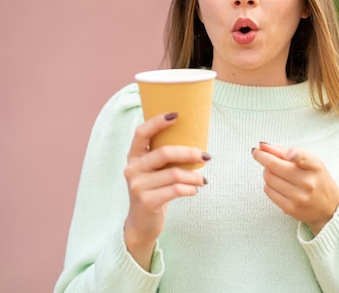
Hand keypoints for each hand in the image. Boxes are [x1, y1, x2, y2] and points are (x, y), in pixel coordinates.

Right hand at [123, 112, 208, 269]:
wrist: (142, 223)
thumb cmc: (154, 190)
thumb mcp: (153, 170)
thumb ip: (164, 156)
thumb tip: (196, 138)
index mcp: (133, 156)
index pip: (141, 133)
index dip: (157, 122)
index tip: (177, 115)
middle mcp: (132, 169)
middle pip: (164, 153)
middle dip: (189, 153)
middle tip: (206, 156)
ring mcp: (137, 186)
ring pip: (173, 174)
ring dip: (194, 176)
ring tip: (203, 179)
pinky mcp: (147, 202)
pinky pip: (175, 190)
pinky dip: (189, 189)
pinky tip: (194, 190)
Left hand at [252, 142, 338, 235]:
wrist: (330, 207)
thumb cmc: (316, 179)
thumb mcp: (310, 161)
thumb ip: (285, 151)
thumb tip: (262, 146)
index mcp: (315, 166)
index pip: (303, 158)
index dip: (295, 154)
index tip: (289, 154)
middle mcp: (308, 182)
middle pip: (274, 166)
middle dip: (262, 157)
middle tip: (258, 153)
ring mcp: (299, 197)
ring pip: (269, 178)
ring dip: (267, 172)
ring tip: (274, 171)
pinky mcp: (290, 208)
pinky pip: (268, 191)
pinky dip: (269, 185)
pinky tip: (277, 184)